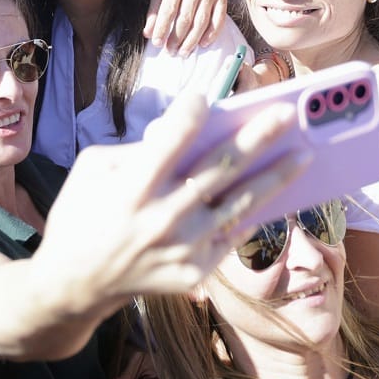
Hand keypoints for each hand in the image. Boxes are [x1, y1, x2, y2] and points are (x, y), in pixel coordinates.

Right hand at [32, 94, 308, 310]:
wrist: (75, 281)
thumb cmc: (82, 213)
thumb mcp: (93, 168)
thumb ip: (137, 148)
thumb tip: (182, 131)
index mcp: (132, 188)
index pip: (173, 139)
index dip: (192, 112)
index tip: (204, 97)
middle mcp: (162, 218)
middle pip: (220, 168)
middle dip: (258, 136)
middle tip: (287, 114)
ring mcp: (182, 249)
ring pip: (239, 203)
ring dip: (275, 176)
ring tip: (302, 154)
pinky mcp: (194, 271)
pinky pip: (231, 234)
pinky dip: (253, 212)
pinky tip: (274, 193)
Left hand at [143, 0, 226, 55]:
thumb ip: (154, 12)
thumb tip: (148, 34)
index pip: (168, 10)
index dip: (162, 28)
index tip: (157, 43)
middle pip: (185, 19)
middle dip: (177, 38)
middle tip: (171, 51)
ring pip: (201, 22)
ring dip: (192, 40)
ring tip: (184, 52)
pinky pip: (218, 20)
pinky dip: (211, 34)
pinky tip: (203, 44)